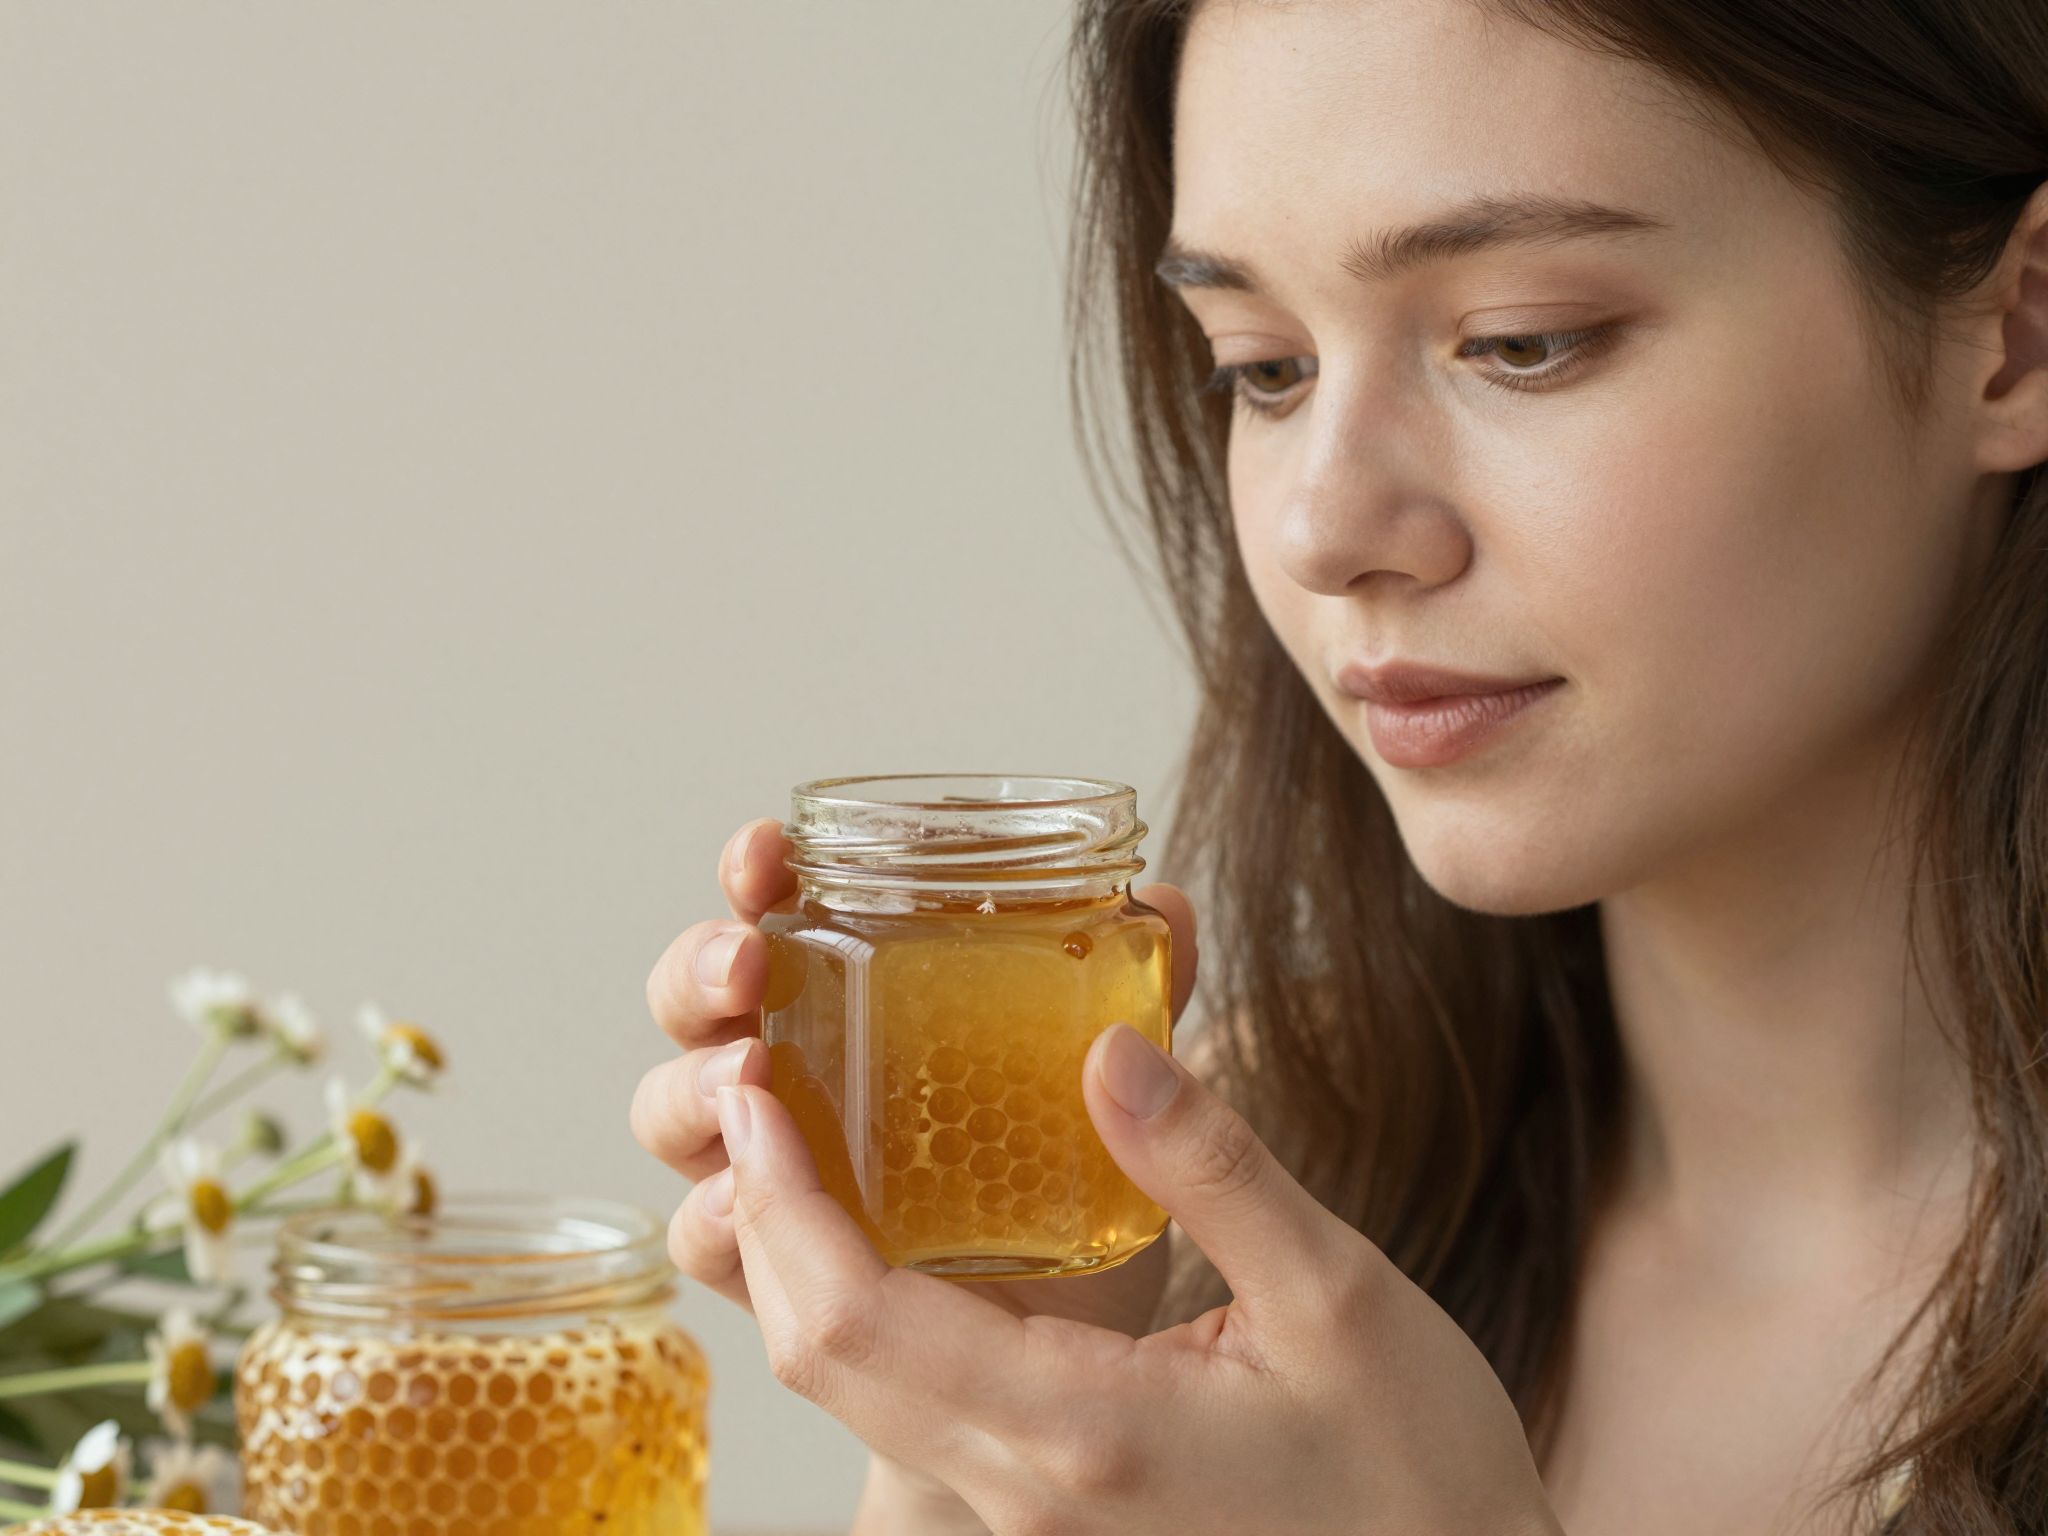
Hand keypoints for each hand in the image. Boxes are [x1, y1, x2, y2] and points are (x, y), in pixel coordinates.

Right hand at [630, 813, 1199, 1324]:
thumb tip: (1170, 901)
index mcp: (879, 1012)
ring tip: (752, 1072)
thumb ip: (1152, 1006)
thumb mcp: (1146, 1094)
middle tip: (747, 960)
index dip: (758, 881)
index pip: (787, 922)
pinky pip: (716, 1253)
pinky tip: (743, 1201)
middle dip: (695, 976)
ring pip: (684, 1125)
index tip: (771, 847)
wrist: (1131, 1375)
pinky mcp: (793, 1294)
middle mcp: (814, 1090)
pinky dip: (713, 1219)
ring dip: (690, 1089)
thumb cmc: (1117, 1214)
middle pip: (702, 1015)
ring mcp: (794, 1190)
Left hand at [710, 1017, 1561, 1535]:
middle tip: (759, 1091)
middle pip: (822, 1361)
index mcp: (1080, 1434)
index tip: (758, 1092)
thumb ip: (1214, 1169)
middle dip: (767, 1220)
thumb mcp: (1339, 1300)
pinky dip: (870, 1316)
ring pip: (855, 1394)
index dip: (783, 1200)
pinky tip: (903, 1235)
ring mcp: (1028, 1520)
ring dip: (807, 1267)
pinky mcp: (1051, 1519)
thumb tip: (1108, 1045)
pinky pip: (915, 1412)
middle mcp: (1023, 1493)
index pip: (855, 1320)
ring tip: (810, 1145)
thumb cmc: (1420, 1475)